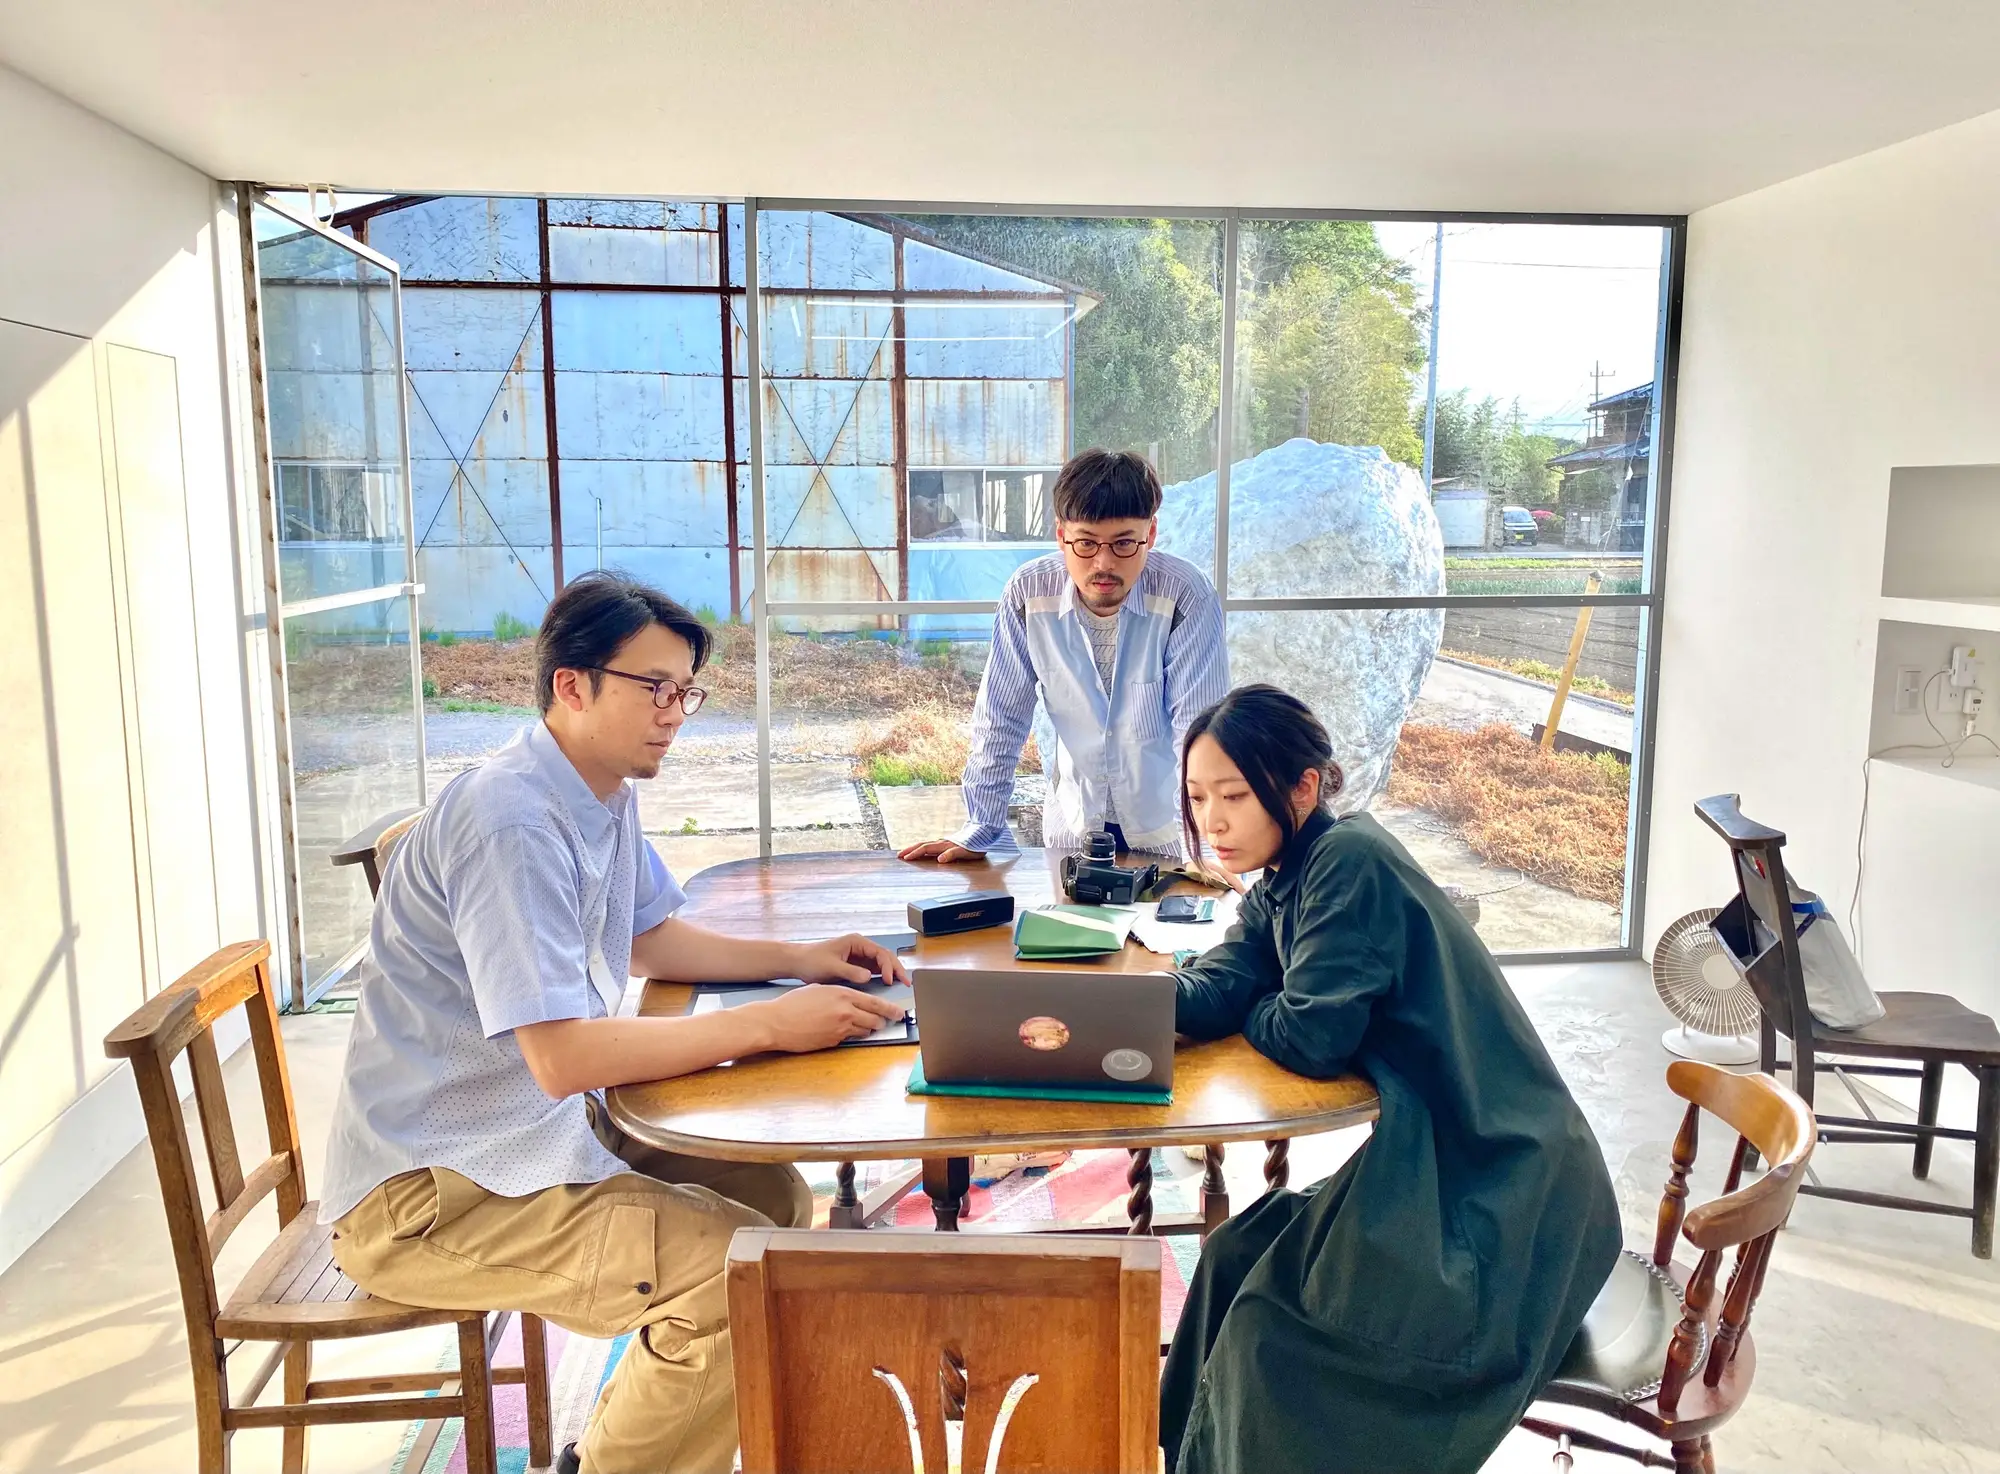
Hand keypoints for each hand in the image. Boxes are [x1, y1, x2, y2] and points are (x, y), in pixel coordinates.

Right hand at [747, 984, 905, 1052]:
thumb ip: (839, 993)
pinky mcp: (833, 1042)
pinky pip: (849, 1038)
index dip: (890, 1009)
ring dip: (867, 1029)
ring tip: (865, 1026)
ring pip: (865, 1031)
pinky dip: (850, 1035)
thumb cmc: (793, 1003)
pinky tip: (840, 1031)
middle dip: (882, 1021)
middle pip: (875, 1019)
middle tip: (886, 1021)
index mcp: (843, 994)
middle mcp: (845, 1012)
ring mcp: (840, 1029)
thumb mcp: (820, 989)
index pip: (875, 1002)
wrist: (776, 1022)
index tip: (899, 1012)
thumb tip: (851, 999)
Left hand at [787, 933, 911, 986]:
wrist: (798, 962)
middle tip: (906, 982)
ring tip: (903, 984)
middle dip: (896, 969)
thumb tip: (869, 977)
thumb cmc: (812, 960)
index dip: (888, 966)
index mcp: (856, 942)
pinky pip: (874, 970)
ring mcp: (859, 955)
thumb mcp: (831, 967)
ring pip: (882, 963)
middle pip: (885, 956)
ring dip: (892, 972)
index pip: (879, 952)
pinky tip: (889, 985)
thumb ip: (851, 972)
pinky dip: (883, 976)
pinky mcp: (856, 965)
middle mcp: (860, 947)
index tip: (890, 980)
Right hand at [898, 838, 983, 863]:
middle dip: (910, 850)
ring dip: (914, 848)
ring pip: (925, 844)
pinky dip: (922, 847)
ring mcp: (944, 842)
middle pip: (922, 845)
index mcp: (945, 845)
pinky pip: (931, 845)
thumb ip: (953, 854)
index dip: (915, 853)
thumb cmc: (976, 846)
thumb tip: (940, 859)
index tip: (905, 858)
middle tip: (899, 855)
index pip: (926, 849)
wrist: (984, 834)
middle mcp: (942, 843)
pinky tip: (921, 850)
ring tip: (905, 853)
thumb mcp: (966, 852)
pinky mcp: (947, 843)